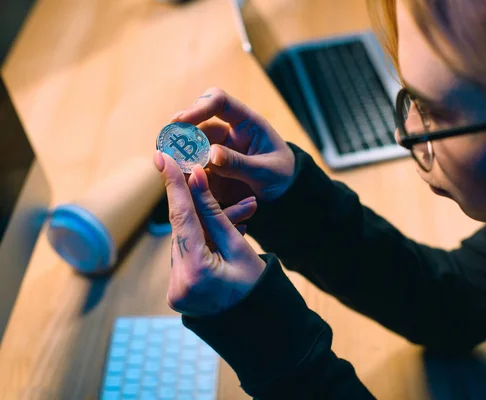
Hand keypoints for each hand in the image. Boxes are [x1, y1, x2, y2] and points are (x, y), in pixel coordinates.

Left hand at [154, 151, 265, 315]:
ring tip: (244, 212)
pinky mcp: (178, 289)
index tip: (163, 157)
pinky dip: (205, 239)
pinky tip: (227, 230)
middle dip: (198, 202)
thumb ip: (214, 213)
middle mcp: (178, 283)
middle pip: (183, 229)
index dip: (173, 185)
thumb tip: (196, 178)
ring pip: (187, 240)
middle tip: (201, 171)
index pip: (180, 219)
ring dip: (207, 223)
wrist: (258, 326)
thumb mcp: (240, 247)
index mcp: (197, 273)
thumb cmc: (257, 288)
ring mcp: (175, 289)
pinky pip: (189, 254)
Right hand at [170, 87, 295, 206]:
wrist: (286, 195)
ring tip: (169, 165)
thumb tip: (211, 155)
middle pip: (197, 125)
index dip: (199, 107)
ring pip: (191, 148)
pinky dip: (184, 174)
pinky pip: (193, 169)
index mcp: (246, 123)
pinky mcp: (211, 171)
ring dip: (179, 155)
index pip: (219, 102)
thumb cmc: (282, 175)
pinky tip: (177, 181)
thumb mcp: (267, 172)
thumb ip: (240, 163)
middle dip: (180, 133)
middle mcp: (228, 133)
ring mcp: (218, 151)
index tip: (181, 120)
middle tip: (166, 146)